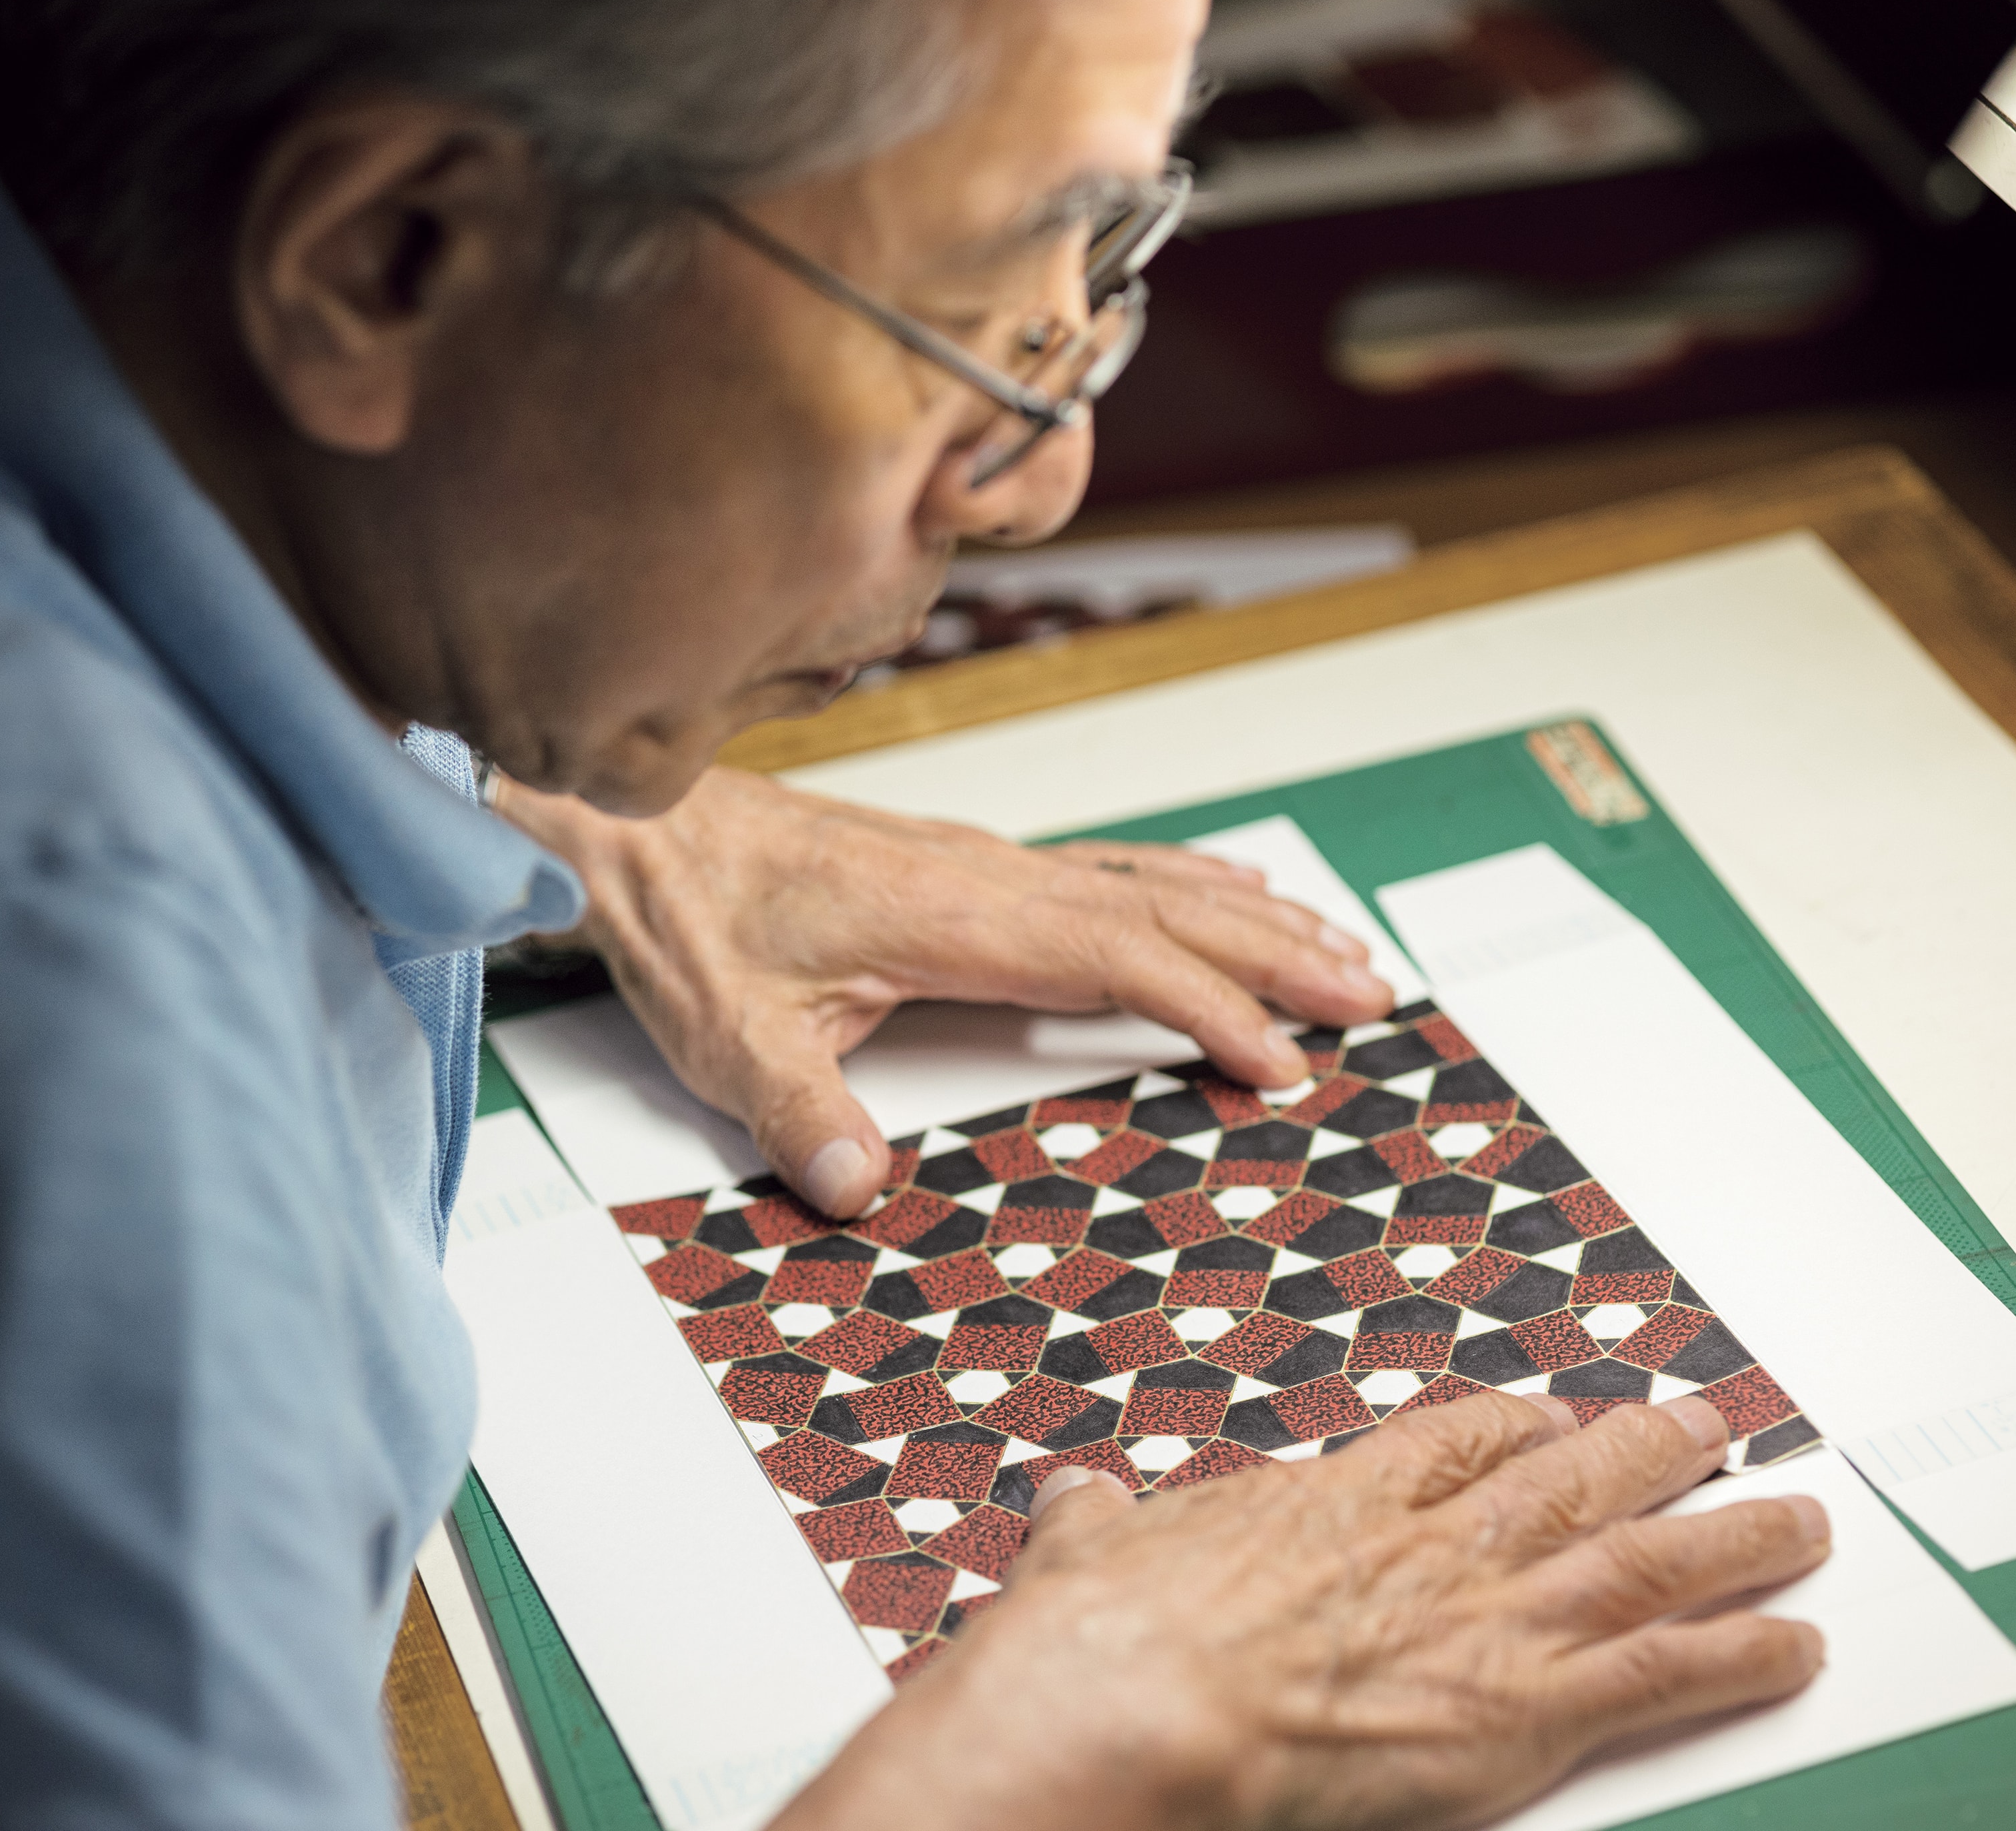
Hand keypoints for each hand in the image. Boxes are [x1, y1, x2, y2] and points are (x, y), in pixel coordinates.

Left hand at [488, 766, 1395, 1215]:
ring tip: (1334, 945)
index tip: (1281, 1061)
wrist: (645, 825)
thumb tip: (856, 1190)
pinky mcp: (971, 868)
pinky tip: (1224, 897)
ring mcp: (987, 866)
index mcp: (956, 914)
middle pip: (1165, 906)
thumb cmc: (689, 917)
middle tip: (1371, 989)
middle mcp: (989, 877)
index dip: (1207, 1005)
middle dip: (1274, 952)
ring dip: (1246, 915)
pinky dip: (1185, 887)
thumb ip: (796, 1112)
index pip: (1116, 956)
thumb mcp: (727, 1032)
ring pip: (1148, 880)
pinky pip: (1110, 871)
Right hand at [778, 1394, 1828, 1830]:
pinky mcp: (1521, 1715)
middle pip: (1570, 1480)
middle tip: (1712, 1422)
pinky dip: (1740, 1656)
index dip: (1520, 1431)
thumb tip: (1078, 1500)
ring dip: (1729, 1536)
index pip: (1455, 1445)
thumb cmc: (1100, 1642)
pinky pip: (1663, 1677)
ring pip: (1641, 1562)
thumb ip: (1101, 1525)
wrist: (1133, 1711)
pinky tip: (1794, 1644)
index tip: (1558, 1421)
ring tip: (1798, 1519)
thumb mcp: (1085, 1555)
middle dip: (1650, 1451)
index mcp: (1331, 1502)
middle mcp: (1427, 1547)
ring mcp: (1483, 1624)